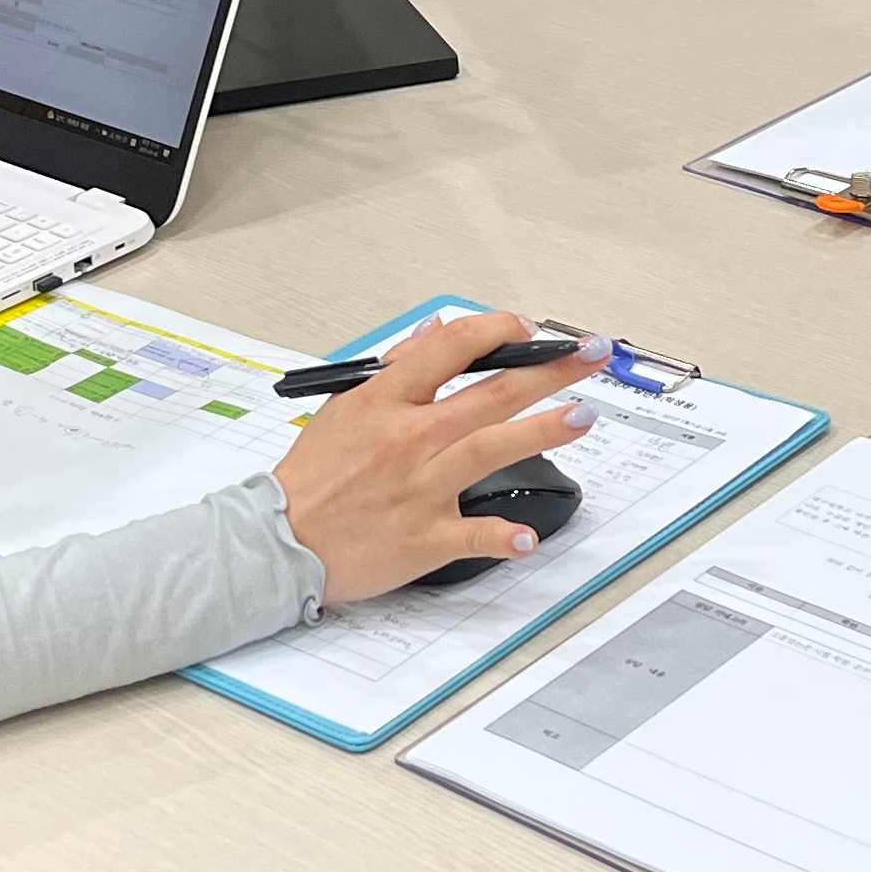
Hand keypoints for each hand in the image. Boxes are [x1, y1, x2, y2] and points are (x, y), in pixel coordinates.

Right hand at [268, 308, 605, 604]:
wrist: (280, 541)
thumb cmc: (312, 477)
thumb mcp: (344, 407)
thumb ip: (394, 369)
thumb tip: (434, 334)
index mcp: (387, 402)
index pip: (451, 349)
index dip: (497, 331)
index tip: (528, 330)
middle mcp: (409, 439)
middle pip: (490, 395)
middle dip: (547, 372)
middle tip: (589, 356)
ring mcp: (419, 489)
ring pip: (491, 450)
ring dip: (542, 431)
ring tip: (583, 417)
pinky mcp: (423, 537)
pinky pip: (470, 534)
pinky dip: (500, 537)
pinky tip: (528, 536)